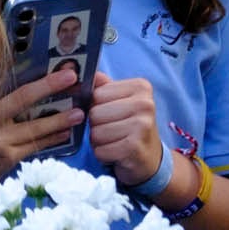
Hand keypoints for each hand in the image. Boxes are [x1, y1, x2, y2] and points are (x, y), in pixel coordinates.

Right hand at [0, 62, 82, 175]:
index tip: (49, 66)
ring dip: (59, 119)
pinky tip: (65, 134)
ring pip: (35, 127)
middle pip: (23, 99)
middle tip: (72, 77)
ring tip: (79, 113)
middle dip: (49, 87)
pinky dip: (51, 140)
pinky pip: (35, 147)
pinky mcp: (8, 160)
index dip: (26, 75)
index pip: (4, 86)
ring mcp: (0, 143)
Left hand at [83, 72, 166, 190]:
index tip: (111, 115)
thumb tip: (78, 71)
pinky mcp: (134, 147)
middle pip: (94, 113)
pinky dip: (103, 155)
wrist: (150, 159)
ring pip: (95, 133)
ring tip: (114, 142)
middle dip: (96, 127)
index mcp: (140, 87)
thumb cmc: (131, 127)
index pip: (97, 94)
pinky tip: (116, 154)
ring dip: (99, 142)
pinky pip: (100, 151)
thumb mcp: (121, 101)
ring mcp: (141, 126)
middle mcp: (144, 104)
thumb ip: (103, 86)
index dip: (96, 107)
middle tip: (112, 132)